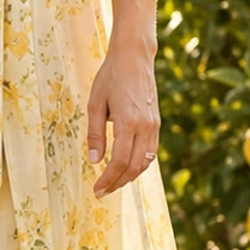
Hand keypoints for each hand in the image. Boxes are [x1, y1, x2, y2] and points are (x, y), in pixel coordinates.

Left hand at [86, 39, 160, 197]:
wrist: (134, 58)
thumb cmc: (110, 77)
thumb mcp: (95, 104)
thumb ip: (94, 134)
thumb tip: (94, 161)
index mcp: (128, 122)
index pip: (119, 161)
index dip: (108, 179)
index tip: (96, 190)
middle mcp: (145, 127)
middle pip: (133, 167)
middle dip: (117, 183)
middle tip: (101, 192)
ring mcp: (154, 125)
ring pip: (145, 162)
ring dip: (129, 176)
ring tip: (112, 183)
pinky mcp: (156, 122)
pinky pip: (150, 152)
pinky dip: (138, 164)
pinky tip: (125, 168)